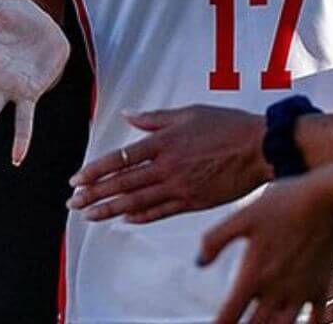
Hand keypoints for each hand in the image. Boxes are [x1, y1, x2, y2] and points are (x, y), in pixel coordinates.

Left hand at [67, 105, 269, 222]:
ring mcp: (180, 186)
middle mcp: (167, 166)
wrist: (259, 148)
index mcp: (163, 141)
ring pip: (137, 201)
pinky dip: (141, 216)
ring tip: (90, 215)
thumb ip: (155, 118)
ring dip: (110, 209)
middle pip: (122, 183)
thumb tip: (128, 116)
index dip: (95, 171)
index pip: (120, 159)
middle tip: (73, 203)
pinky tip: (126, 219)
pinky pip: (161, 211)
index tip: (77, 179)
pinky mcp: (194, 201)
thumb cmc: (227, 126)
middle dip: (94, 194)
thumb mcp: (189, 113)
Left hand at [200, 174, 332, 323]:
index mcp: (254, 274)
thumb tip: (200, 262)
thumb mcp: (244, 214)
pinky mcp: (323, 286)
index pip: (229, 315)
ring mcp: (301, 291)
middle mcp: (276, 290)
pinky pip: (317, 320)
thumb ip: (216, 239)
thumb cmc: (287, 202)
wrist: (330, 197)